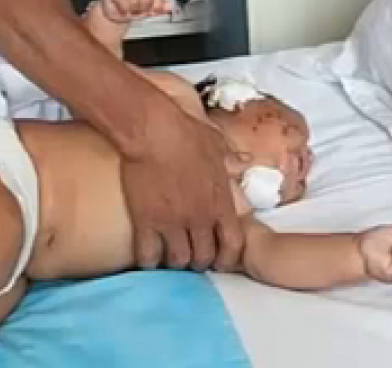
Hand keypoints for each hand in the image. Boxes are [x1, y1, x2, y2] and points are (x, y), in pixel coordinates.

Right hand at [102, 0, 170, 23]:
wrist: (114, 9)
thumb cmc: (132, 7)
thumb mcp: (147, 9)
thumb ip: (159, 8)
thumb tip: (169, 8)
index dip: (157, 5)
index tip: (153, 13)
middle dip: (144, 9)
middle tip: (140, 13)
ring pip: (134, 1)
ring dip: (133, 11)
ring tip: (130, 12)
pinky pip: (123, 3)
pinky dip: (124, 11)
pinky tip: (124, 12)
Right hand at [121, 96, 242, 272]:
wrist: (154, 131)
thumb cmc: (187, 134)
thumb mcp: (217, 144)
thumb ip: (232, 159)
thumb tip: (246, 161)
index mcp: (220, 202)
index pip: (233, 243)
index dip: (228, 257)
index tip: (221, 260)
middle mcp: (199, 219)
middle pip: (204, 257)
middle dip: (200, 260)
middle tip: (192, 256)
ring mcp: (172, 223)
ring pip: (178, 260)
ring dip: (176, 261)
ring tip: (171, 256)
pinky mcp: (145, 221)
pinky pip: (148, 255)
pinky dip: (149, 260)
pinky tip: (148, 256)